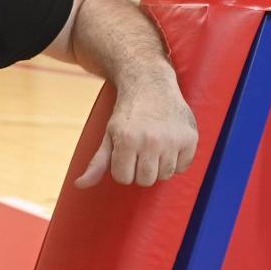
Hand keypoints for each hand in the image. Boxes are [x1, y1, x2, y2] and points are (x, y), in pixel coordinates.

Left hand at [75, 76, 197, 187]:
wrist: (150, 84)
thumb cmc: (127, 113)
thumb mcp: (109, 134)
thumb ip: (97, 162)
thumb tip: (80, 185)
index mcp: (127, 140)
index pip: (123, 178)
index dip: (122, 168)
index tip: (124, 154)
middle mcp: (151, 141)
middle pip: (146, 180)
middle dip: (140, 170)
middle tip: (139, 151)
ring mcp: (173, 140)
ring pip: (165, 175)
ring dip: (158, 167)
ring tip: (154, 147)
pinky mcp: (190, 138)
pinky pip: (183, 167)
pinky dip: (176, 161)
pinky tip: (169, 144)